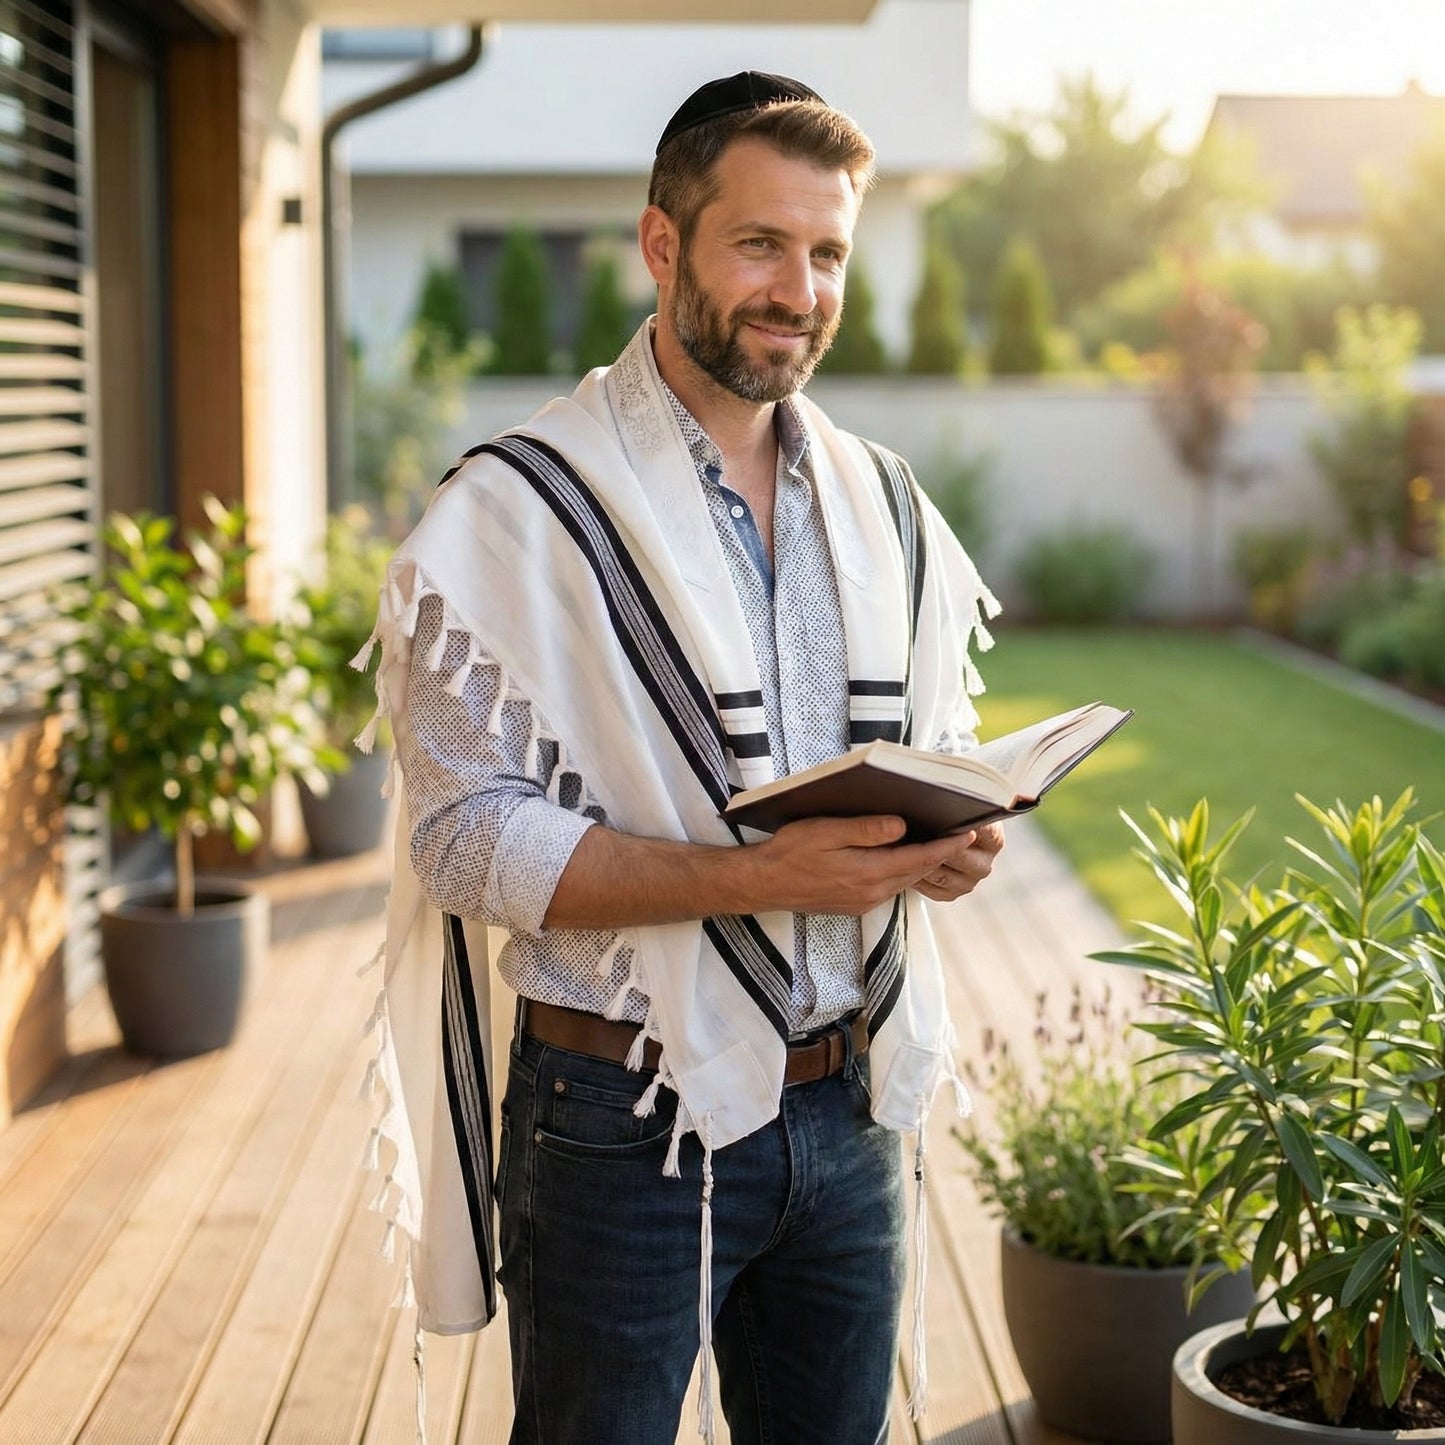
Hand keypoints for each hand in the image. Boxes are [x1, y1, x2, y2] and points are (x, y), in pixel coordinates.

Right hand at [748, 815, 996, 916]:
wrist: (765, 884)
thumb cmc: (791, 851)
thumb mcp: (826, 832)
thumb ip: (866, 830)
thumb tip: (902, 826)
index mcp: (868, 873)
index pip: (918, 858)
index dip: (945, 846)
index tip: (968, 833)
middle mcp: (872, 892)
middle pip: (917, 871)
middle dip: (941, 854)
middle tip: (962, 833)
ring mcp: (864, 902)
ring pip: (904, 880)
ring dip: (923, 863)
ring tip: (939, 843)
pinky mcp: (856, 904)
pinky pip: (889, 887)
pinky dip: (903, 871)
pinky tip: (903, 857)